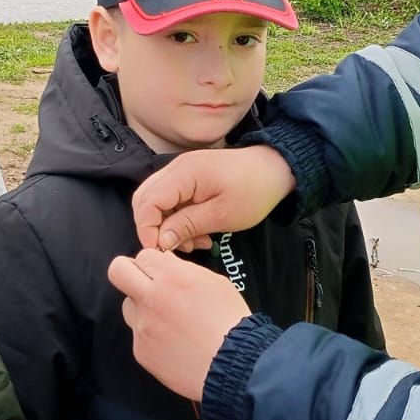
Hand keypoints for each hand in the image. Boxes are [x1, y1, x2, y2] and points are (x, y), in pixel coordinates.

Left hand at [108, 249, 250, 401]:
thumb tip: (166, 266)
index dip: (153, 263)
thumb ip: (184, 271)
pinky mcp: (141, 351)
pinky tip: (174, 343)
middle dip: (129, 273)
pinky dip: (152, 337)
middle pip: (117, 271)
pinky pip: (139, 335)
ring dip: (142, 308)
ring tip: (168, 321)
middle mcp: (151, 298)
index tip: (161, 272)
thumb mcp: (215, 283)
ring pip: (128, 306)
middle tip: (145, 284)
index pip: (143, 255)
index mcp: (172, 277)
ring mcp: (143, 326)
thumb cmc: (230, 321)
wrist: (232, 363)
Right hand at [133, 145, 295, 251]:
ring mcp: (181, 172)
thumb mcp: (222, 215)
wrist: (275, 169)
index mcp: (183, 174)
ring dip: (168, 226)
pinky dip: (179, 219)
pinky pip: (172, 200)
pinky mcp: (189, 178)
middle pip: (145, 200)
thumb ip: (187, 226)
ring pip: (156, 202)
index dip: (147, 229)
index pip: (147, 202)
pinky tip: (199, 234)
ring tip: (195, 243)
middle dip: (155, 228)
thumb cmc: (254, 191)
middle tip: (177, 248)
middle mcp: (176, 169)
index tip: (161, 251)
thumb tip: (160, 241)